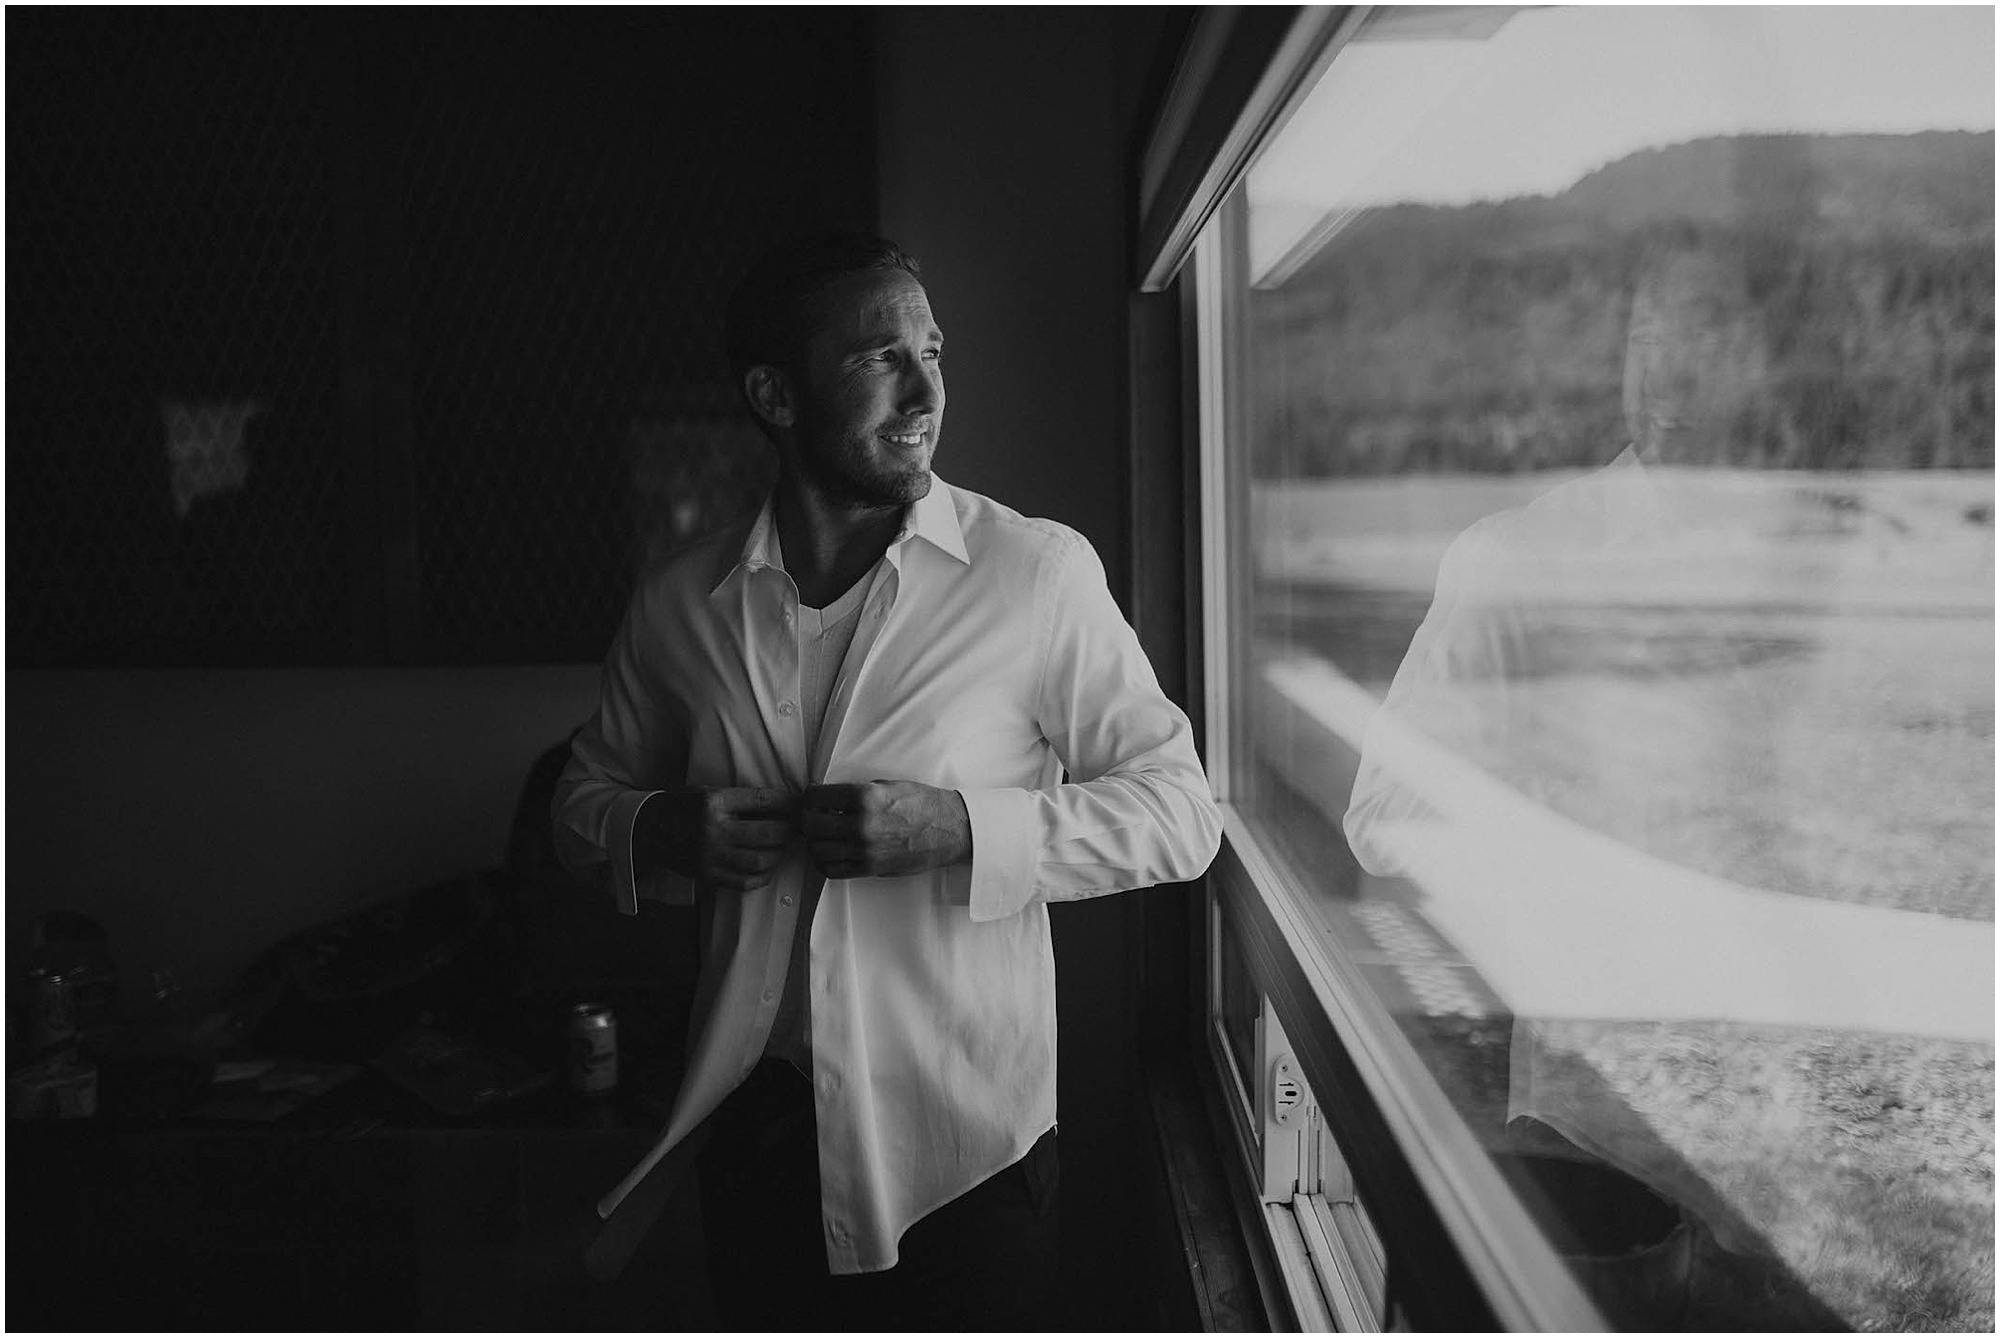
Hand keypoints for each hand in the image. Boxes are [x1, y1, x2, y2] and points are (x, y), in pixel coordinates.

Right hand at [637, 786, 797, 891]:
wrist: (648, 829)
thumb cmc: (682, 806)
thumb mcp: (707, 792)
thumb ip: (738, 799)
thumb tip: (780, 804)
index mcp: (714, 802)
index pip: (763, 801)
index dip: (788, 803)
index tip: (800, 804)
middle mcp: (714, 829)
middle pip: (768, 833)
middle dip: (789, 830)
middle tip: (795, 828)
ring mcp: (711, 856)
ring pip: (761, 860)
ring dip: (779, 854)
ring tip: (782, 847)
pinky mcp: (708, 875)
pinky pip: (745, 881)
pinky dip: (763, 875)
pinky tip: (767, 866)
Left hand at [801, 781, 971, 880]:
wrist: (949, 829)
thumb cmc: (922, 804)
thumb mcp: (887, 785)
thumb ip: (855, 792)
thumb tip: (828, 798)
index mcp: (865, 797)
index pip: (815, 797)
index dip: (810, 796)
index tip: (813, 797)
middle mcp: (861, 825)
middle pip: (810, 825)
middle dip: (807, 818)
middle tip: (814, 815)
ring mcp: (864, 850)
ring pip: (817, 849)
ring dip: (814, 841)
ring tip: (823, 834)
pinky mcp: (869, 868)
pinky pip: (832, 870)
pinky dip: (824, 862)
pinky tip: (831, 852)